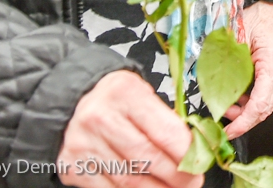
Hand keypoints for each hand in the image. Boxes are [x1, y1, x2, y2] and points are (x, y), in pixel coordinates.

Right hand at [58, 70, 200, 187]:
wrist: (71, 104)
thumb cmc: (115, 99)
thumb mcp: (141, 94)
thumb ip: (164, 118)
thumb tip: (193, 150)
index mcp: (125, 93)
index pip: (165, 131)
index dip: (187, 154)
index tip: (201, 164)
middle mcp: (101, 118)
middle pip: (148, 158)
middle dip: (176, 176)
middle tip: (192, 182)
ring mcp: (85, 145)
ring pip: (129, 180)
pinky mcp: (73, 167)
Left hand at [222, 1, 272, 137]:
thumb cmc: (260, 14)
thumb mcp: (237, 35)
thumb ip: (225, 59)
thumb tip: (207, 81)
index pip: (261, 104)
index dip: (244, 122)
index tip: (229, 131)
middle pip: (265, 108)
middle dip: (243, 119)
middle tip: (223, 118)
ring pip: (267, 102)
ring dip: (246, 109)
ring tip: (227, 106)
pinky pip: (267, 92)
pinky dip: (252, 99)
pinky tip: (238, 95)